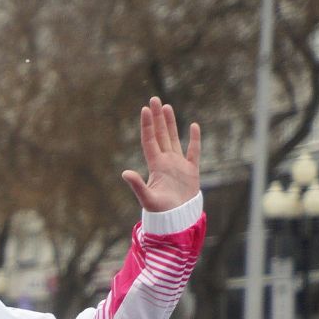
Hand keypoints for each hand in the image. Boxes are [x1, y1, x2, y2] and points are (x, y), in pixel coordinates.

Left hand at [121, 97, 201, 212]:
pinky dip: (194, 139)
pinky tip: (193, 125)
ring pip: (174, 138)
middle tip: (155, 99)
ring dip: (171, 123)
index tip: (145, 110)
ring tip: (167, 107)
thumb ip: (137, 185)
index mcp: (155, 165)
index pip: (150, 140)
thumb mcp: (147, 198)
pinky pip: (193, 151)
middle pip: (160, 134)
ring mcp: (178, 164)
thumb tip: (125, 172)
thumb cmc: (161, 211)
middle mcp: (165, 161)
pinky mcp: (191, 170)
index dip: (147, 125)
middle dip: (158, 117)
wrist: (177, 220)